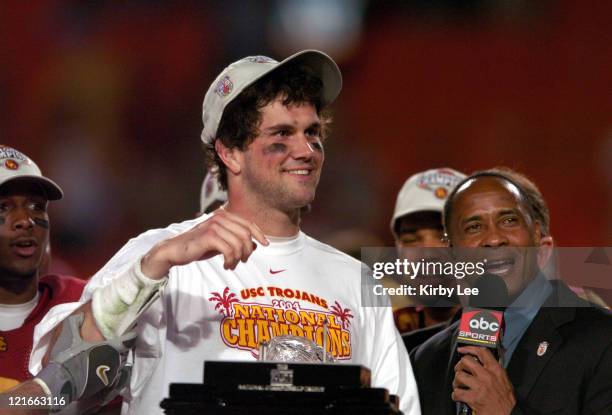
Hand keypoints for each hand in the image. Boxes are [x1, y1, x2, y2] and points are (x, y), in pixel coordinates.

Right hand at [141, 209, 268, 278]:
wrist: (175, 251)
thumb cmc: (198, 247)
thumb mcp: (221, 243)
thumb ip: (236, 241)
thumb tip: (256, 245)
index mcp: (224, 216)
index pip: (248, 223)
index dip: (259, 233)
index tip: (266, 244)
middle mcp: (220, 217)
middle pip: (246, 234)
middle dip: (248, 250)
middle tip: (243, 261)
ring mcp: (214, 225)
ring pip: (239, 243)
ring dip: (238, 258)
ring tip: (232, 265)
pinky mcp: (209, 236)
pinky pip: (230, 249)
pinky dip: (231, 260)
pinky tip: (226, 265)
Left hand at [452, 346, 515, 414]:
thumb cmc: (506, 401)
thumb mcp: (504, 381)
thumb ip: (494, 370)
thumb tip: (484, 361)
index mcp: (496, 370)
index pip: (482, 352)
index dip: (469, 348)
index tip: (462, 349)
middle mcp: (487, 376)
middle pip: (466, 361)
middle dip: (459, 366)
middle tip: (460, 371)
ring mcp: (480, 386)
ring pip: (459, 376)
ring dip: (456, 381)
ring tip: (459, 386)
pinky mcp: (474, 398)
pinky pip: (457, 392)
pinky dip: (455, 395)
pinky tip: (459, 397)